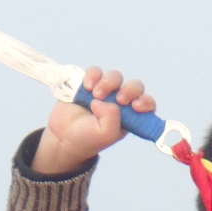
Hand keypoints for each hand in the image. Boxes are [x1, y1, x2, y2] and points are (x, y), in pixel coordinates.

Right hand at [31, 67, 154, 177]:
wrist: (64, 136)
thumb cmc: (88, 138)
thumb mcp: (105, 135)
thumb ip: (112, 119)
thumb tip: (105, 100)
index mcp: (130, 117)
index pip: (147, 105)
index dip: (146, 102)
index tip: (136, 106)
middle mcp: (120, 102)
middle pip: (135, 86)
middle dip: (130, 90)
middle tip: (119, 99)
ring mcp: (105, 91)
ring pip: (115, 76)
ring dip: (108, 83)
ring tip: (96, 95)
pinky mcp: (89, 82)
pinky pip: (96, 71)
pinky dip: (93, 75)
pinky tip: (87, 87)